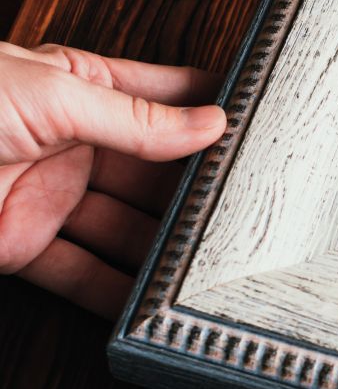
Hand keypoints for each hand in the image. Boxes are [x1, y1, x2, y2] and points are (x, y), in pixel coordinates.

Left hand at [0, 42, 226, 317]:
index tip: (261, 132)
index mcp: (80, 89)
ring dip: (165, 250)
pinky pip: (84, 272)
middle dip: (197, 193)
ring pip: (126, 228)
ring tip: (212, 264)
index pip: (164, 97)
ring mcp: (53, 197)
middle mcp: (74, 143)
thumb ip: (135, 118)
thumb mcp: (51, 93)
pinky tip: (154, 300)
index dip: (210, 111)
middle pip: (154, 173)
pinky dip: (118, 292)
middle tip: (246, 212)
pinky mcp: (25, 246)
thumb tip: (207, 123)